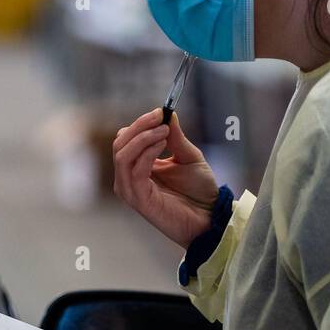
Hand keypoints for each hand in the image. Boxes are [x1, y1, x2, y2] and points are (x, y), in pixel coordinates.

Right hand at [113, 109, 218, 248]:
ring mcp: (130, 190)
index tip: (160, 112)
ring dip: (142, 138)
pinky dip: (146, 154)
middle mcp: (129, 178)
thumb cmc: (199, 190)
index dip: (140, 124)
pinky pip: (134, 171)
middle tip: (159, 118)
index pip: (125, 139)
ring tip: (163, 131)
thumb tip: (167, 114)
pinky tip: (162, 144)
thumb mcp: (188, 157)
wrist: (210, 216)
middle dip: (138, 127)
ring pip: (122, 156)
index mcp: (138, 167)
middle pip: (119, 144)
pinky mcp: (138, 200)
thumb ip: (176, 137)